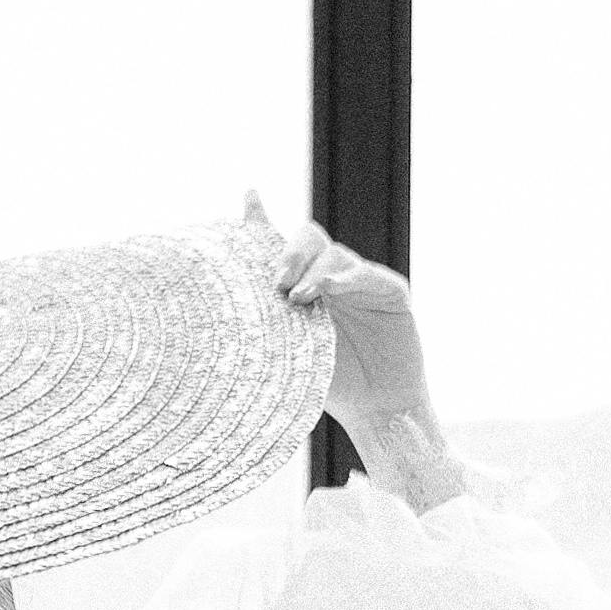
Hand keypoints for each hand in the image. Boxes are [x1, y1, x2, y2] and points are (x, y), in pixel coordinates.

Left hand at [243, 192, 460, 506]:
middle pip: (308, 239)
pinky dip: (344, 278)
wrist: (378, 411)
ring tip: (299, 299)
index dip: (262, 220)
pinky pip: (365, 274)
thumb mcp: (288, 356)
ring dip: (313, 272)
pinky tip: (329, 289)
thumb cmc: (331, 388)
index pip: (280, 246)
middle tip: (276, 284)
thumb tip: (220, 314)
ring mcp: (361, 281)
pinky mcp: (390, 290)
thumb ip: (267, 328)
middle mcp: (331, 277)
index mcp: (303, 287)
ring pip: (334, 254)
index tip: (248, 197)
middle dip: (290, 254)